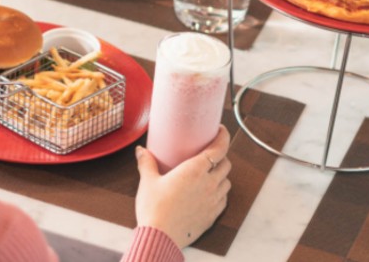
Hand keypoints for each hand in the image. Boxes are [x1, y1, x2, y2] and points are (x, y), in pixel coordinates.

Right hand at [134, 127, 231, 248]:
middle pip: (226, 164)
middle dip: (221, 156)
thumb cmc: (154, 208)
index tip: (220, 131)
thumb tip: (141, 151)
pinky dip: (220, 193)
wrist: (160, 237)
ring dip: (221, 175)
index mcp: (195, 170)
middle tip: (210, 154)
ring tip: (210, 175)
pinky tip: (209, 194)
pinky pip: (224, 200)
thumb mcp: (148, 182)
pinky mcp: (213, 215)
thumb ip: (147, 163)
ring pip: (227, 182)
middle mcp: (209, 183)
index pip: (219, 148)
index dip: (223, 137)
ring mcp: (213, 200)